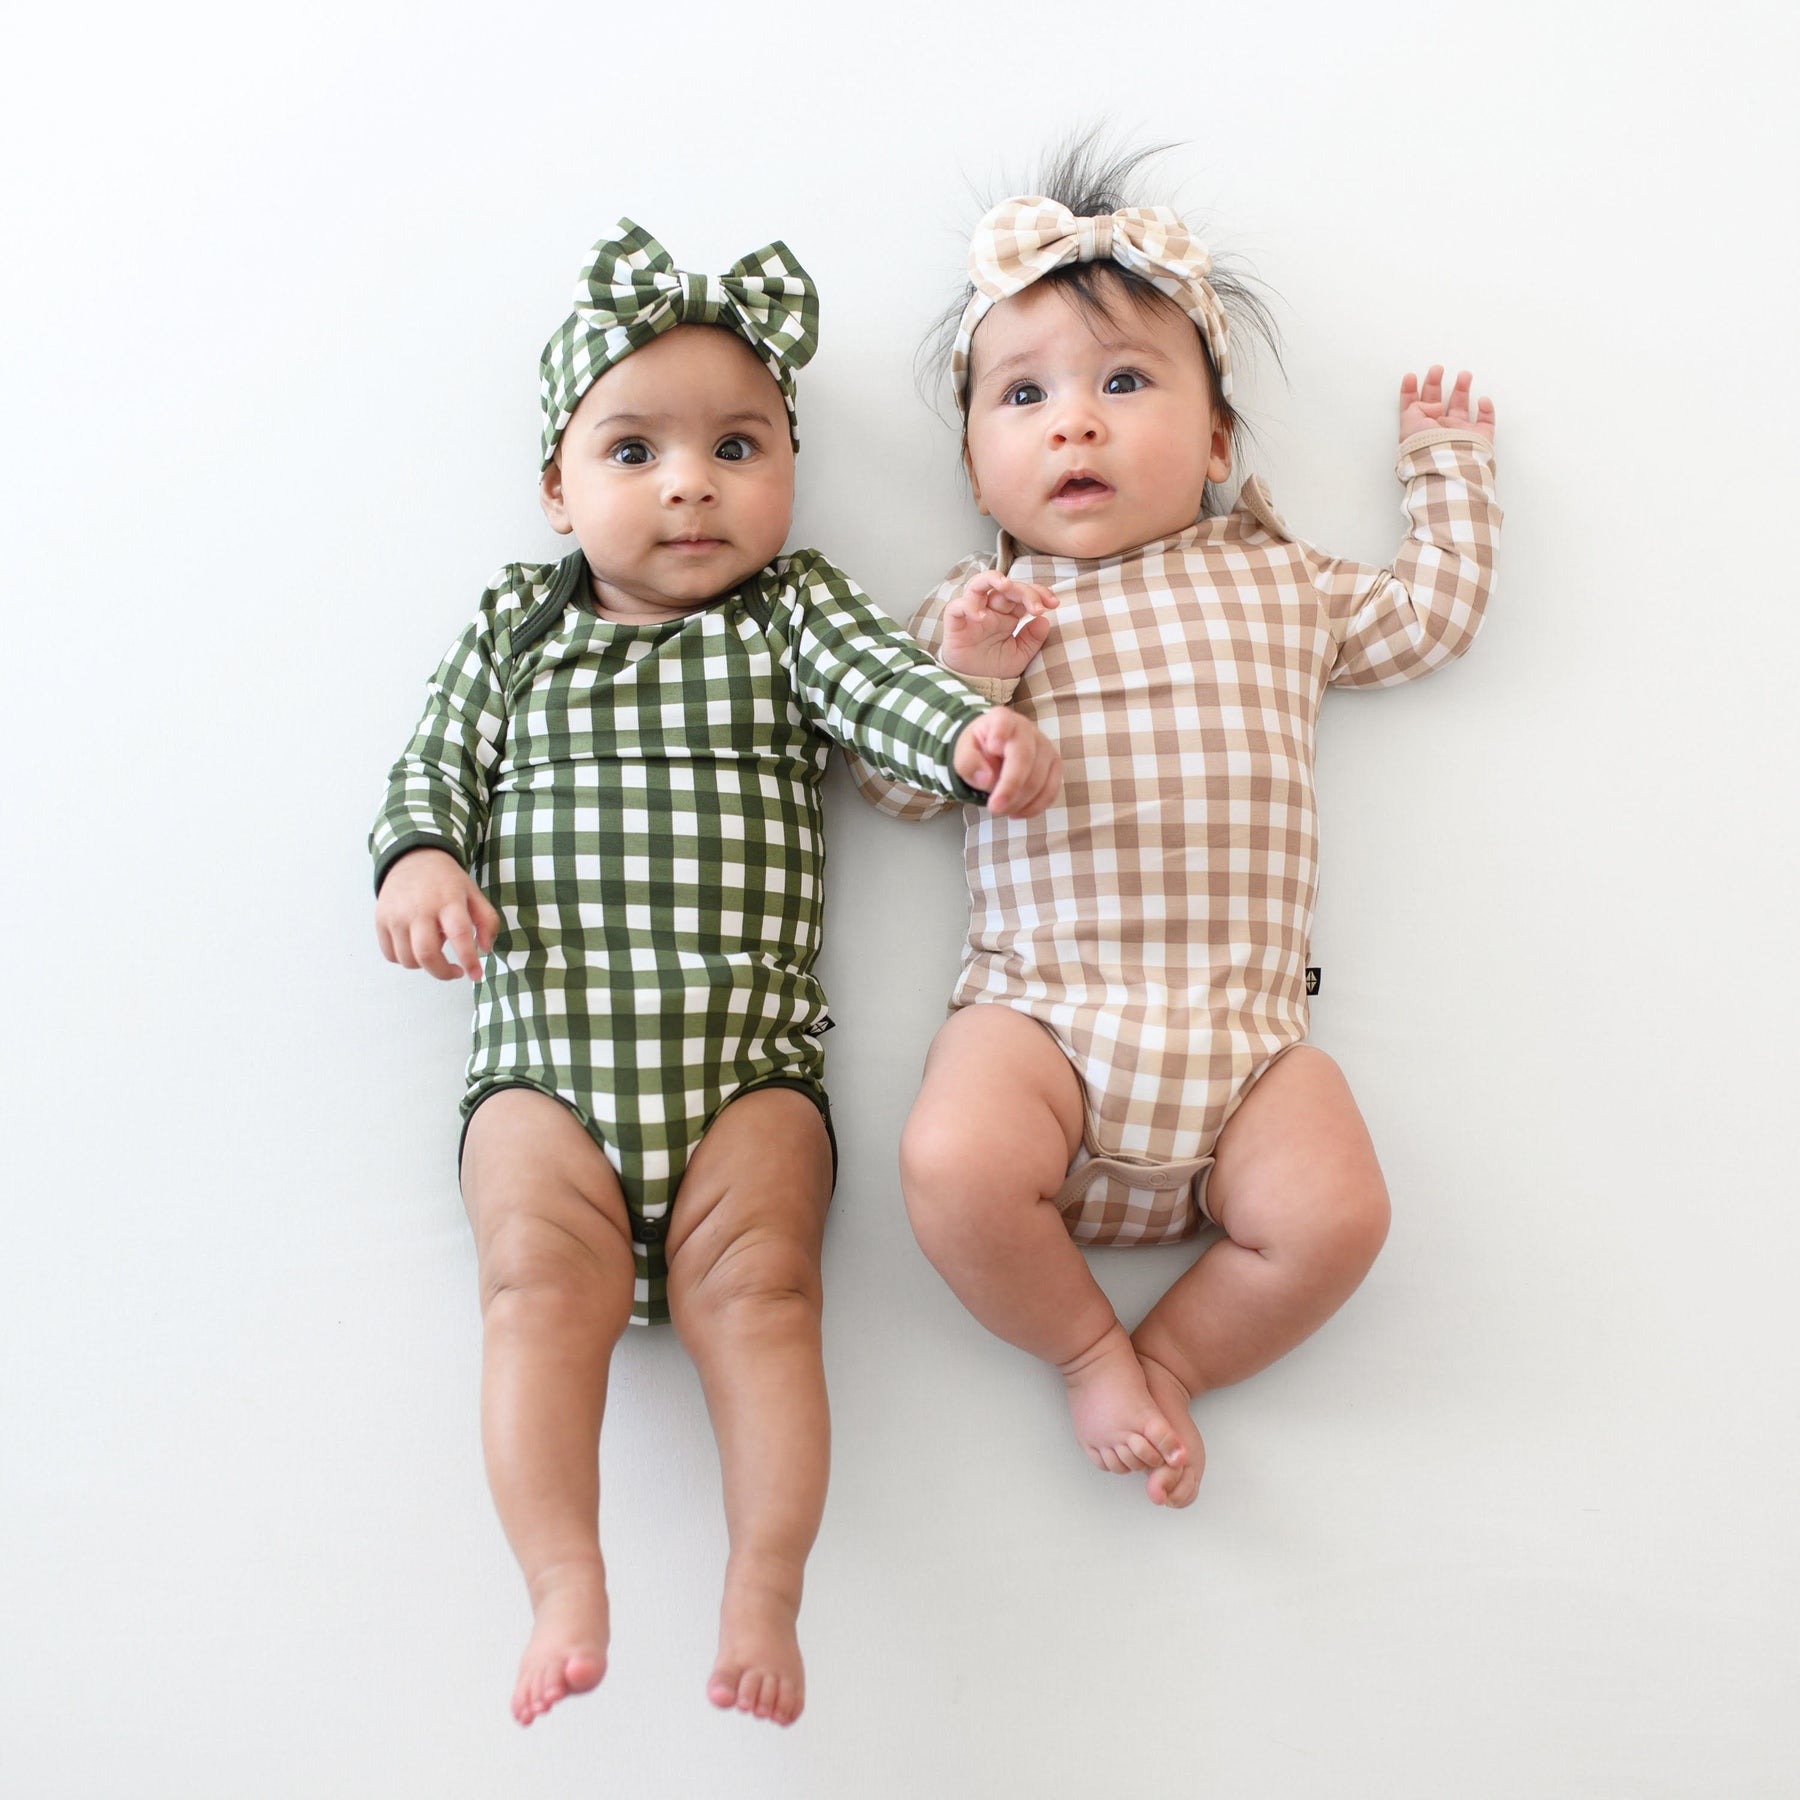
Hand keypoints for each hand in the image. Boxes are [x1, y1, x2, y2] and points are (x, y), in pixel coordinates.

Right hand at [375, 847, 500, 980]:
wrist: (413, 859)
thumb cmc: (447, 882)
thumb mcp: (474, 894)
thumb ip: (487, 921)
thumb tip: (484, 949)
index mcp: (448, 901)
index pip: (459, 935)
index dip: (468, 960)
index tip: (475, 975)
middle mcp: (420, 909)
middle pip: (427, 955)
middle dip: (443, 972)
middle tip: (455, 971)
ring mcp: (396, 915)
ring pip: (408, 960)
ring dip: (425, 964)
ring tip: (435, 946)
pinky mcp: (380, 920)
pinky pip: (391, 955)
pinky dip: (405, 959)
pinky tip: (416, 946)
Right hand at [940, 573, 1057, 679]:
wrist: (976, 686)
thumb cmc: (995, 669)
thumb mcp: (1020, 655)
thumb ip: (1032, 639)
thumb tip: (1045, 620)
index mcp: (1007, 615)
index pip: (1022, 593)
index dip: (1039, 593)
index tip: (1054, 604)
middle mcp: (990, 610)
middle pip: (1005, 587)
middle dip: (1024, 591)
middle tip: (1037, 607)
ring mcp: (972, 614)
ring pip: (978, 584)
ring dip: (993, 579)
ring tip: (1006, 585)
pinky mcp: (955, 624)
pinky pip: (956, 606)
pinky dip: (968, 605)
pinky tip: (981, 616)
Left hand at [952, 707, 1061, 817]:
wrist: (995, 748)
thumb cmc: (979, 749)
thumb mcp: (963, 752)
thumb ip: (968, 763)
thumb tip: (987, 780)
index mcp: (1001, 719)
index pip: (1003, 723)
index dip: (1000, 733)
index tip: (993, 747)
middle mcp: (1027, 729)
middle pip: (1023, 759)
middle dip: (1010, 788)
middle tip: (993, 809)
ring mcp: (1045, 747)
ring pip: (1039, 780)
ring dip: (1019, 802)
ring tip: (999, 810)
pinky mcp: (1054, 766)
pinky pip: (1050, 791)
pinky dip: (1034, 807)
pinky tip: (1016, 813)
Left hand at [1399, 365, 1494, 441]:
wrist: (1447, 467)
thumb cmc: (1426, 449)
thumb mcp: (1410, 423)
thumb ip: (1417, 406)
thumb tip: (1435, 405)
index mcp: (1419, 429)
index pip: (1412, 407)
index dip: (1410, 391)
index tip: (1410, 376)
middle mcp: (1437, 431)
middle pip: (1436, 403)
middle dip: (1435, 383)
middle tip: (1437, 368)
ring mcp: (1458, 435)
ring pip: (1461, 408)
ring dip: (1462, 389)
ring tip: (1463, 375)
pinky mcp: (1478, 439)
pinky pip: (1486, 422)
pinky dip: (1486, 410)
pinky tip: (1482, 400)